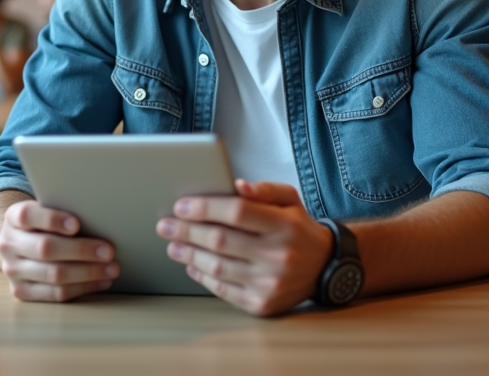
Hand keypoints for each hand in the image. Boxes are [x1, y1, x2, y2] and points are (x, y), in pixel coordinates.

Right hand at [0, 201, 118, 301]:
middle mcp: (8, 244)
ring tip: (111, 268)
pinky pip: (56, 294)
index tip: (77, 224)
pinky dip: (83, 288)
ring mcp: (12, 270)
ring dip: (88, 272)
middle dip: (81, 250)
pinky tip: (101, 281)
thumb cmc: (44, 224)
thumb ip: (64, 210)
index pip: (28, 216)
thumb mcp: (47, 210)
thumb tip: (101, 218)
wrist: (20, 244)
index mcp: (12, 217)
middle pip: (45, 248)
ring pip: (54, 274)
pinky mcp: (21, 292)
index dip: (52, 220)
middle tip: (109, 251)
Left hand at [157, 180, 333, 316]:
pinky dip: (203, 277)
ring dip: (189, 255)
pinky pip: (224, 290)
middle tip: (165, 225)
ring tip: (173, 245)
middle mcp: (278, 255)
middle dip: (187, 231)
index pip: (237, 212)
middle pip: (221, 240)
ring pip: (218, 267)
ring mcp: (270, 283)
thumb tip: (236, 185)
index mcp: (284, 224)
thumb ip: (263, 189)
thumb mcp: (290, 199)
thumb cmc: (298, 229)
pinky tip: (192, 266)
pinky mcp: (262, 304)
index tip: (181, 206)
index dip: (205, 208)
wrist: (324, 268)